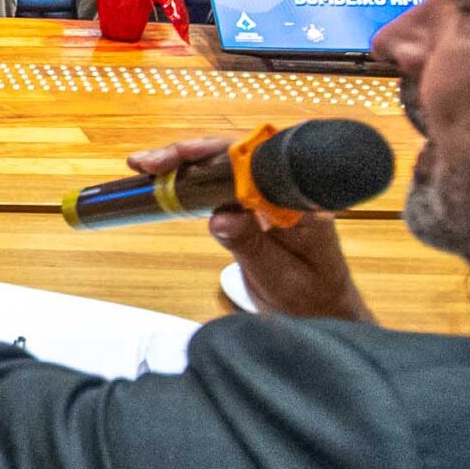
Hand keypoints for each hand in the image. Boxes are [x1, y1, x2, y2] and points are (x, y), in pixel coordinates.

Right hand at [129, 138, 372, 322]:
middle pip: (233, 156)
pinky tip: (164, 181)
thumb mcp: (279, 278)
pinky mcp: (251, 208)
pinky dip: (189, 181)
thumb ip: (250, 246)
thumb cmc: (313, 300)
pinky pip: (219, 186)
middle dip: (188, 154)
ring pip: (222, 168)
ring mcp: (266, 197)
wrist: (324, 314)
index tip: (182, 157)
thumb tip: (219, 218)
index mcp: (298, 201)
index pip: (256, 162)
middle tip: (146, 163)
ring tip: (145, 167)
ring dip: (183, 164)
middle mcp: (283, 191)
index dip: (216, 154)